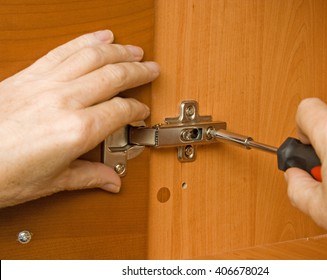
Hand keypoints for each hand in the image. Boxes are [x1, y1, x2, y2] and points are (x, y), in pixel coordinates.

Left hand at [0, 30, 159, 207]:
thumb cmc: (0, 174)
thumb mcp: (51, 182)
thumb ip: (88, 177)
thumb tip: (110, 181)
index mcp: (77, 130)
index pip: (121, 110)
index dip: (137, 110)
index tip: (142, 111)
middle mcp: (64, 101)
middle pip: (114, 76)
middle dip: (138, 71)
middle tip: (152, 68)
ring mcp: (45, 84)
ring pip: (92, 56)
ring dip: (118, 51)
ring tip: (133, 49)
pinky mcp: (28, 76)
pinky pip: (63, 51)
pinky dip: (85, 41)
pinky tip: (98, 38)